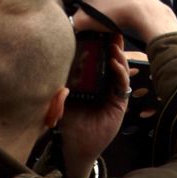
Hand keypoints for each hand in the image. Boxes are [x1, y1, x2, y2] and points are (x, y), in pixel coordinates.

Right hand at [51, 0, 176, 42]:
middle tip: (65, 11)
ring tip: (84, 16)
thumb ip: (70, 23)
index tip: (46, 0)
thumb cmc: (113, 12)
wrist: (144, 11)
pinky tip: (102, 16)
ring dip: (87, 2)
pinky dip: (100, 4)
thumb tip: (65, 26)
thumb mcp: (85, 21)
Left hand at [57, 34, 129, 177]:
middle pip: (111, 62)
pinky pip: (122, 86)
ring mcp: (112, 95)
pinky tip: (116, 63)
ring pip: (120, 71)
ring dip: (119, 57)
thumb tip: (54, 63)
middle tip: (112, 30)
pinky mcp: (119, 104)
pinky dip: (121, 73)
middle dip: (113, 46)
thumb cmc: (67, 123)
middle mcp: (103, 86)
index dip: (99, 45)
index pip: (97, 60)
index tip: (98, 30)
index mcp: (91, 83)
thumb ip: (58, 84)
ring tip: (114, 45)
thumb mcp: (60, 100)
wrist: (75, 147)